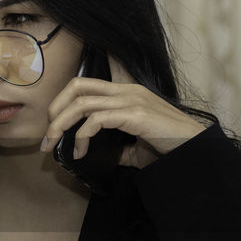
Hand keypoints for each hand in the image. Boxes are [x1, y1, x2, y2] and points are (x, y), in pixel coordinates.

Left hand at [42, 55, 204, 168]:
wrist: (194, 149)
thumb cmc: (168, 147)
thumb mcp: (136, 147)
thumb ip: (118, 147)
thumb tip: (98, 156)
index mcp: (126, 92)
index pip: (85, 83)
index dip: (63, 100)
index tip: (52, 124)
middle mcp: (127, 90)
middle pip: (76, 86)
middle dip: (55, 109)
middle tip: (46, 136)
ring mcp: (131, 100)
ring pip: (81, 102)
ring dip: (60, 124)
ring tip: (54, 144)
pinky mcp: (136, 114)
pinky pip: (97, 119)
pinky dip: (83, 136)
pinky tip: (81, 152)